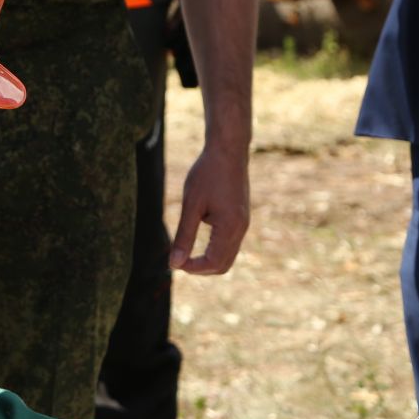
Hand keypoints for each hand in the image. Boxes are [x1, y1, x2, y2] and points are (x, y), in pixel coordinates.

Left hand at [169, 141, 250, 274]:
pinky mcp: (241, 218)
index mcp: (230, 227)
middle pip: (222, 266)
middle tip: (179, 260)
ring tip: (186, 252)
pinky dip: (214, 250)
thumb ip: (184, 236)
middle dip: (200, 269)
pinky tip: (199, 238)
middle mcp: (241, 229)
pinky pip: (230, 245)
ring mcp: (243, 224)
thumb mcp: (191, 206)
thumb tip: (174, 264)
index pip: (212, 263)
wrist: (228, 150)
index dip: (192, 268)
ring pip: (228, 257)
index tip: (175, 262)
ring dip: (208, 260)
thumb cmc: (207, 173)